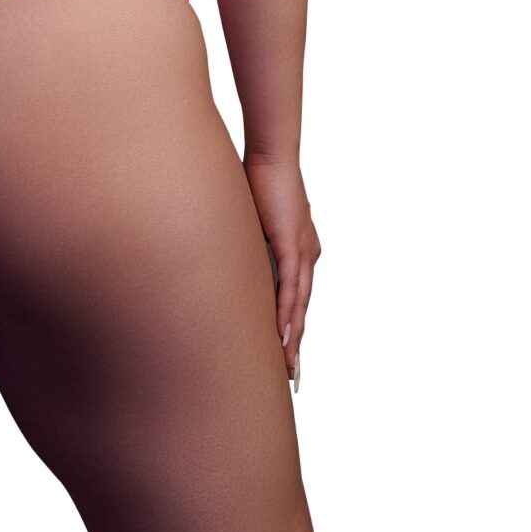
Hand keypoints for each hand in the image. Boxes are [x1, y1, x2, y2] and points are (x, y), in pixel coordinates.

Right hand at [243, 151, 320, 393]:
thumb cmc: (256, 180)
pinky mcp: (294, 246)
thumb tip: (223, 255)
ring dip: (293, 338)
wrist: (271, 155)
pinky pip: (292, 289)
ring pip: (299, 305)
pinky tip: (283, 337)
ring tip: (289, 367)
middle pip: (301, 308)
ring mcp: (303, 252)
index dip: (290, 326)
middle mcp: (307, 254)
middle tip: (293, 376)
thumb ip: (242, 242)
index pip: (295, 297)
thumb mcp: (248, 221)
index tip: (285, 354)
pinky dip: (288, 315)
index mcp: (298, 249)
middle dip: (296, 344)